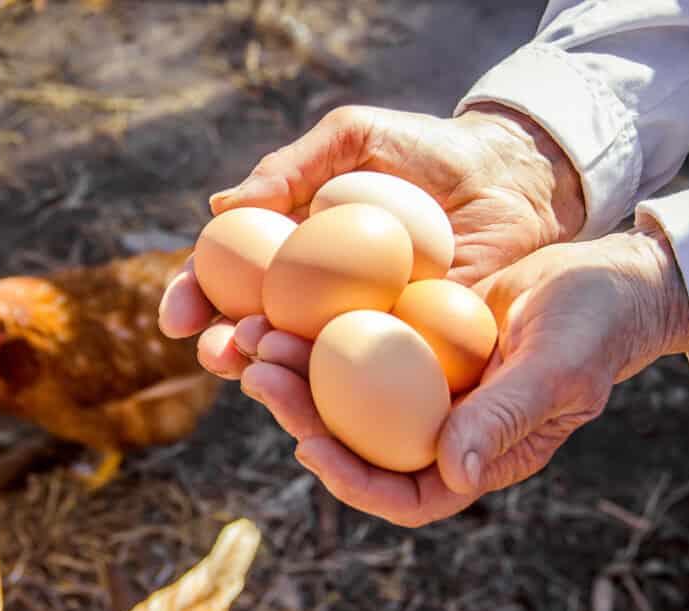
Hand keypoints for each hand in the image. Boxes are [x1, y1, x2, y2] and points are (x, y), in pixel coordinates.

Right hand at [159, 102, 585, 378]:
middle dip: (224, 349)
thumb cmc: (426, 150)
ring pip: (301, 362)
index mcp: (289, 250)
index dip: (194, 300)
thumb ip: (289, 167)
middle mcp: (313, 296)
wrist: (510, 176)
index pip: (226, 280)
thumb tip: (220, 206)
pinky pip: (365, 378)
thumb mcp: (353, 139)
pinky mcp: (405, 351)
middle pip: (251, 331)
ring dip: (271, 372)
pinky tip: (321, 393)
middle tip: (220, 353)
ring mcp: (357, 327)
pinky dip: (338, 391)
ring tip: (261, 367)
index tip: (178, 319)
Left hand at [227, 218, 688, 526]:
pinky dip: (316, 330)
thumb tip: (452, 473)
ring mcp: (418, 384)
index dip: (352, 480)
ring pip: (342, 392)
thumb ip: (507, 418)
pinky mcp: (407, 340)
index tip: (308, 444)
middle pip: (355, 442)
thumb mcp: (558, 368)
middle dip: (300, 413)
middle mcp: (437, 428)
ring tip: (254, 335)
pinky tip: (280, 304)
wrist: (600, 274)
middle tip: (258, 373)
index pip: (404, 495)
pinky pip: (353, 344)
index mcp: (474, 456)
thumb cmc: (594, 326)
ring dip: (295, 369)